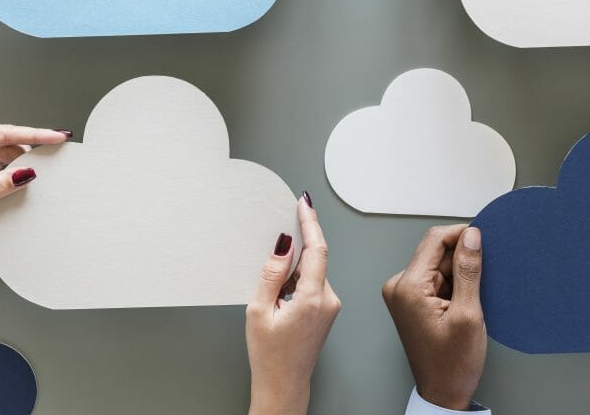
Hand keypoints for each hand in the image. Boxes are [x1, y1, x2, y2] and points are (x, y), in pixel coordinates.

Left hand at [0, 124, 69, 245]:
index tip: (57, 136)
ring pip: (11, 156)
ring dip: (23, 167)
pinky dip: (15, 175)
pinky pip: (6, 167)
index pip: (6, 133)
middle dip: (32, 154)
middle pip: (12, 144)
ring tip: (40, 176)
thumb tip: (26, 174)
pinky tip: (23, 180)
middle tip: (56, 160)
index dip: (36, 135)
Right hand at [246, 194, 339, 414]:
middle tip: (273, 260)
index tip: (304, 203)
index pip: (317, 249)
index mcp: (313, 298)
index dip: (310, 222)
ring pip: (312, 272)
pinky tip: (281, 300)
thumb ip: (272, 272)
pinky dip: (297, 282)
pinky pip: (314, 284)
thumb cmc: (270, 356)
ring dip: (293, 272)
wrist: (284, 385)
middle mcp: (329, 299)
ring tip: (272, 299)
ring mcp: (331, 306)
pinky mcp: (327, 310)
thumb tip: (283, 244)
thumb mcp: (259, 310)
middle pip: (314, 260)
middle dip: (294, 253)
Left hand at [382, 225, 485, 410]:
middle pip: (436, 251)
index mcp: (408, 287)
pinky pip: (436, 279)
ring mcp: (404, 294)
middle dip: (462, 258)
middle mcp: (400, 287)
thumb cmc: (451, 365)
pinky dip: (454, 284)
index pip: (435, 239)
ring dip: (459, 273)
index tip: (484, 238)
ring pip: (439, 264)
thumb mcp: (468, 314)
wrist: (443, 393)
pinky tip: (465, 302)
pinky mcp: (412, 301)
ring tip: (472, 299)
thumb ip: (468, 271)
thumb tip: (471, 237)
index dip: (462, 234)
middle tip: (483, 278)